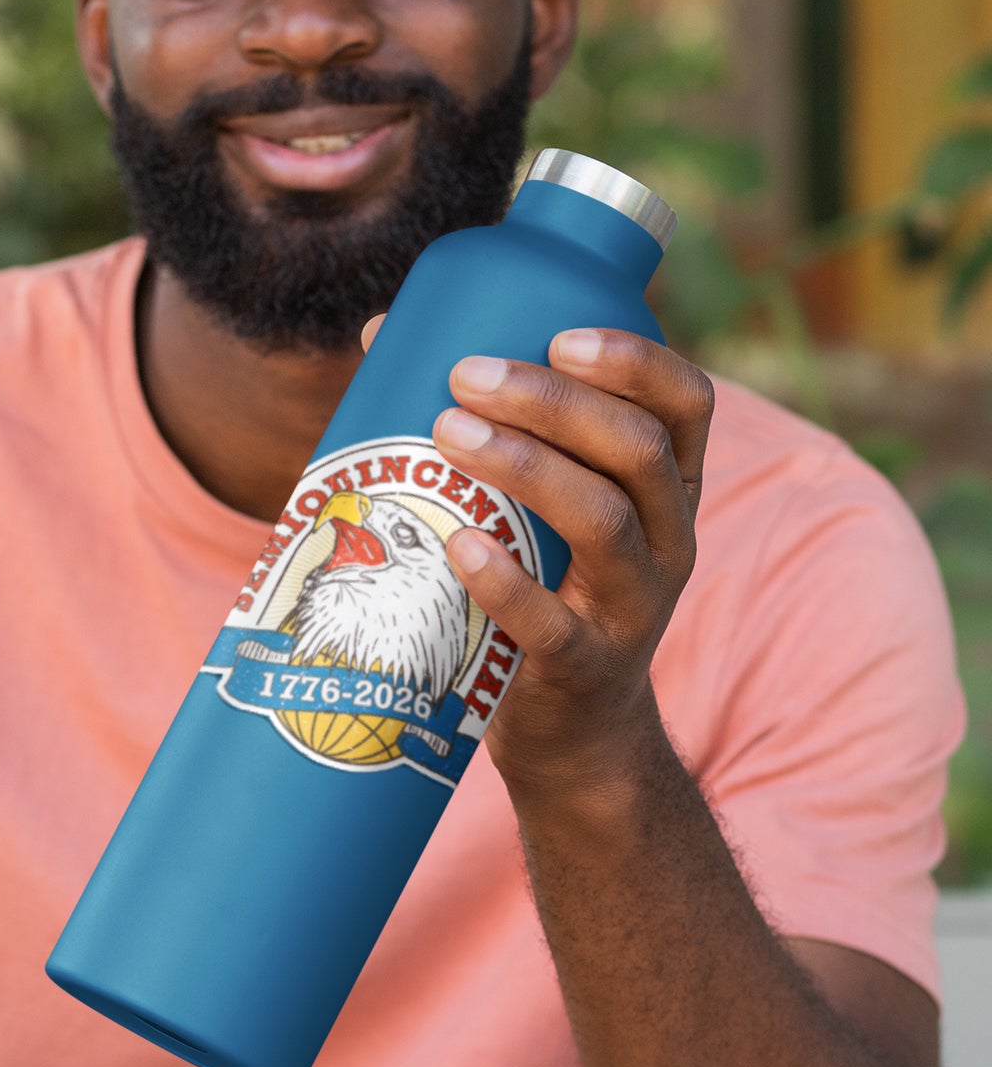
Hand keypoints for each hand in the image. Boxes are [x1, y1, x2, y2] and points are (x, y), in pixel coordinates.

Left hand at [363, 319, 714, 799]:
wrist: (573, 732)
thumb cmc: (546, 588)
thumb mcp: (545, 511)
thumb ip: (491, 426)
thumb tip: (381, 336)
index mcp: (665, 488)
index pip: (685, 404)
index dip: (635, 360)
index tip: (559, 334)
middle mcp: (668, 540)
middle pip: (637, 450)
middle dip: (554, 402)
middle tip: (466, 376)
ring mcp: (632, 610)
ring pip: (605, 523)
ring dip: (527, 468)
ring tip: (448, 433)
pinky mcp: (584, 671)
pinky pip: (555, 625)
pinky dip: (506, 582)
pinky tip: (457, 543)